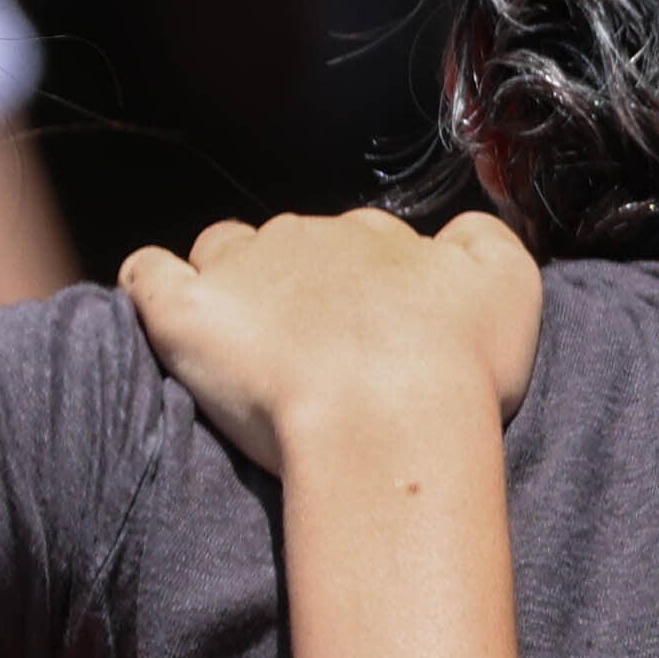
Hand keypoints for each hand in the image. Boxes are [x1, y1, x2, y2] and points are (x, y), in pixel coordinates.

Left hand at [117, 211, 542, 478]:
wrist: (391, 421)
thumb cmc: (457, 369)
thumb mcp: (510, 287)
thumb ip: (486, 244)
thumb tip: (461, 236)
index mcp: (377, 238)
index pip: (363, 242)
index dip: (366, 288)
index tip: (374, 339)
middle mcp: (308, 238)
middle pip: (292, 245)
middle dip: (300, 287)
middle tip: (319, 359)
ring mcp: (242, 271)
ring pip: (224, 250)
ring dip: (231, 281)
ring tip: (246, 342)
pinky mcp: (186, 312)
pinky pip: (149, 274)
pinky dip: (151, 283)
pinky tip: (163, 309)